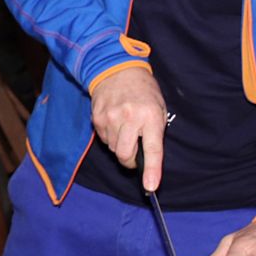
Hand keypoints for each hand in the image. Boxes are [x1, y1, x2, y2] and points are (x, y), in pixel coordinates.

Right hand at [91, 66, 167, 191]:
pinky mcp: (97, 118)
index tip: (150, 186)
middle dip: (130, 161)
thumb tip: (148, 161)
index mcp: (150, 116)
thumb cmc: (143, 92)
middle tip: (135, 156)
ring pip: (113, 149)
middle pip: (125, 155)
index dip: (151, 170)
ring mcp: (111, 118)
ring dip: (120, 145)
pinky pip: (103, 139)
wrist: (117, 69)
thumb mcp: (158, 108)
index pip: (152, 149)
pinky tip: (114, 122)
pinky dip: (110, 136)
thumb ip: (154, 133)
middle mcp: (130, 118)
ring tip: (125, 128)